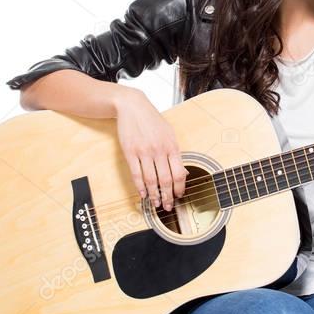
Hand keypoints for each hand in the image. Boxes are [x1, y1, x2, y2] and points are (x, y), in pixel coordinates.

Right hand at [114, 88, 187, 209]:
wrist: (132, 106)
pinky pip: (136, 174)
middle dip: (168, 196)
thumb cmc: (152, 121)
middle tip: (168, 206)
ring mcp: (144, 151)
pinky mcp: (130, 152)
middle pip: (165, 180)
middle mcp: (159, 150)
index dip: (180, 188)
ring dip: (154, 195)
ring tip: (156, 204)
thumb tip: (183, 173)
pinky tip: (143, 194)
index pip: (179, 173)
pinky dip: (140, 187)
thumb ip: (175, 153)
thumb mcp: (169, 133)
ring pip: (150, 180)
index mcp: (172, 145)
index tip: (179, 196)